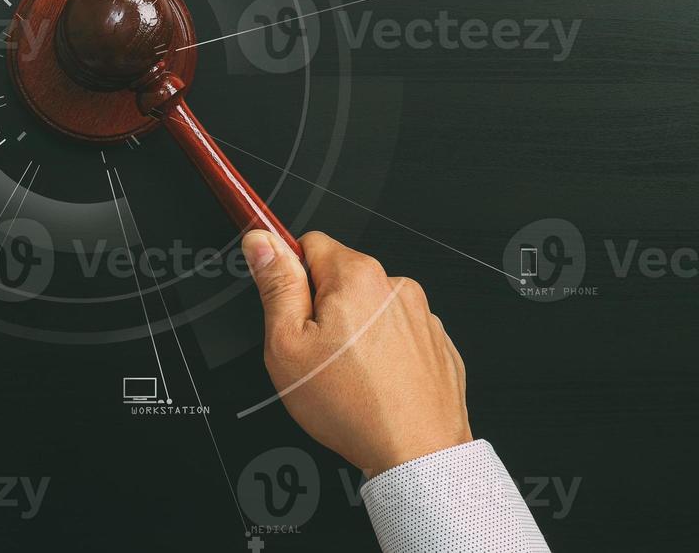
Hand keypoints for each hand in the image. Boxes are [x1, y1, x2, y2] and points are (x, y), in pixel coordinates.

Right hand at [242, 229, 470, 476]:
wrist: (416, 454)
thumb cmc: (353, 407)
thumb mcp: (287, 345)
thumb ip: (275, 286)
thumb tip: (262, 243)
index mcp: (356, 276)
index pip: (308, 243)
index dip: (289, 276)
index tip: (288, 306)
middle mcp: (395, 286)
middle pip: (340, 277)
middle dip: (322, 307)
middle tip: (315, 353)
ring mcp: (422, 315)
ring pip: (370, 307)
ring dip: (355, 330)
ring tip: (349, 375)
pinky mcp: (436, 343)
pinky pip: (398, 333)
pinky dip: (384, 351)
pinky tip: (375, 382)